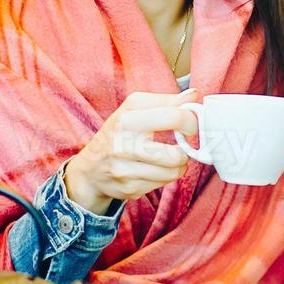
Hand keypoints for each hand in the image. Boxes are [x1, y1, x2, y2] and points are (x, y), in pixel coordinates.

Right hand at [63, 89, 200, 214]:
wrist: (89, 169)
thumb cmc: (118, 133)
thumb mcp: (135, 109)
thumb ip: (166, 102)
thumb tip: (194, 95)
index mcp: (127, 118)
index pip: (175, 117)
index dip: (191, 122)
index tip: (190, 126)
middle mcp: (122, 145)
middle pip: (176, 155)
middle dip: (185, 152)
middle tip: (181, 147)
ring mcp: (124, 170)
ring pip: (172, 172)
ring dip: (178, 166)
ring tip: (170, 158)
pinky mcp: (128, 188)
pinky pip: (162, 184)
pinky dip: (164, 177)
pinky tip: (155, 170)